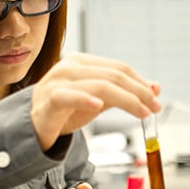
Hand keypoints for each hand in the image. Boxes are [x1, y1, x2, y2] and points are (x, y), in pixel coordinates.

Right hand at [31, 53, 161, 150]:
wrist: (33, 126)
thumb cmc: (65, 110)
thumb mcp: (98, 100)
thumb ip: (123, 93)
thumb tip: (155, 88)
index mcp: (83, 62)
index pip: (120, 68)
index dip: (141, 83)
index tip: (156, 98)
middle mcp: (71, 66)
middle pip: (113, 75)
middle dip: (139, 92)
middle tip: (154, 108)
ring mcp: (58, 81)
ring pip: (99, 85)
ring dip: (125, 99)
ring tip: (141, 112)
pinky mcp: (49, 99)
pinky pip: (68, 96)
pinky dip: (85, 99)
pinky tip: (98, 106)